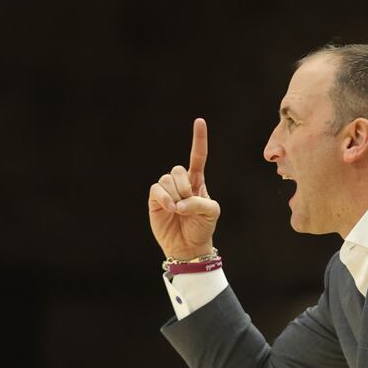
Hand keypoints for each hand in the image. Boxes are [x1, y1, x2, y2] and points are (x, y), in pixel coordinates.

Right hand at [148, 118, 220, 260]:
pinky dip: (164, 198)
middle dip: (184, 187)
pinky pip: (157, 189)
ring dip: (175, 195)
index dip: (198, 140)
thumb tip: (179, 202)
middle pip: (178, 169)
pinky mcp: (155, 199)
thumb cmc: (203, 227)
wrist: (188, 246)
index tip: (199, 121)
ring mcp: (167, 190)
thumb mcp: (212, 212)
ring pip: (167, 179)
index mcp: (197, 181)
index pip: (197, 156)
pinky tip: (169, 208)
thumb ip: (200, 202)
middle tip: (187, 204)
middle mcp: (180, 183)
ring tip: (178, 210)